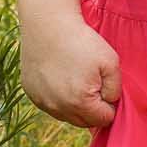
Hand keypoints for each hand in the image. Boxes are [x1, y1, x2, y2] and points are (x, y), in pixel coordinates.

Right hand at [20, 8, 122, 128]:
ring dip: (75, 105)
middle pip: (84, 122)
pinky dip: (58, 97)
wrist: (48, 24)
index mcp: (80, 103)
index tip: (106, 86)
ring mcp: (42, 102)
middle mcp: (58, 108)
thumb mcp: (111, 63)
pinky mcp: (31, 93)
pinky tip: (61, 77)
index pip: (104, 119)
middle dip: (93, 108)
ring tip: (77, 78)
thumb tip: (110, 103)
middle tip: (93, 82)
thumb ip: (115, 90)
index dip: (110, 105)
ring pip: (66, 115)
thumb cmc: (82, 42)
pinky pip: (50, 104)